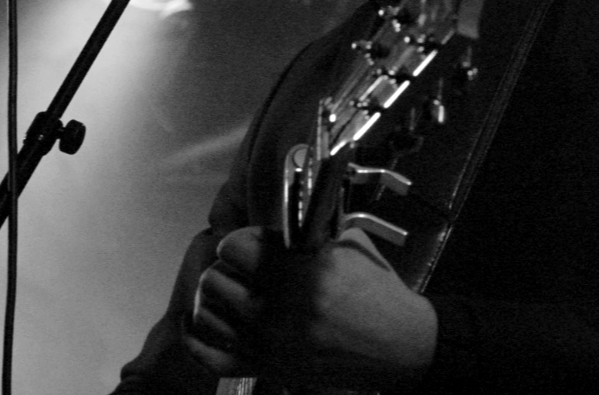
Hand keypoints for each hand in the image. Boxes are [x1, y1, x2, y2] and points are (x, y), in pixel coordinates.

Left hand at [185, 225, 437, 389]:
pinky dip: (198, 337)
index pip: (234, 246)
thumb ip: (307, 234)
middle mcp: (278, 308)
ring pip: (205, 312)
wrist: (399, 345)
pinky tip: (205, 322)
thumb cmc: (378, 293)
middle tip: (240, 270)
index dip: (239, 241)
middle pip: (213, 278)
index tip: (248, 246)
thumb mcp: (348, 247)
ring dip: (214, 299)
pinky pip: (208, 354)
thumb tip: (271, 228)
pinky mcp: (266, 370)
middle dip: (226, 269)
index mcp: (301, 271)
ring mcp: (268, 343)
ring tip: (229, 294)